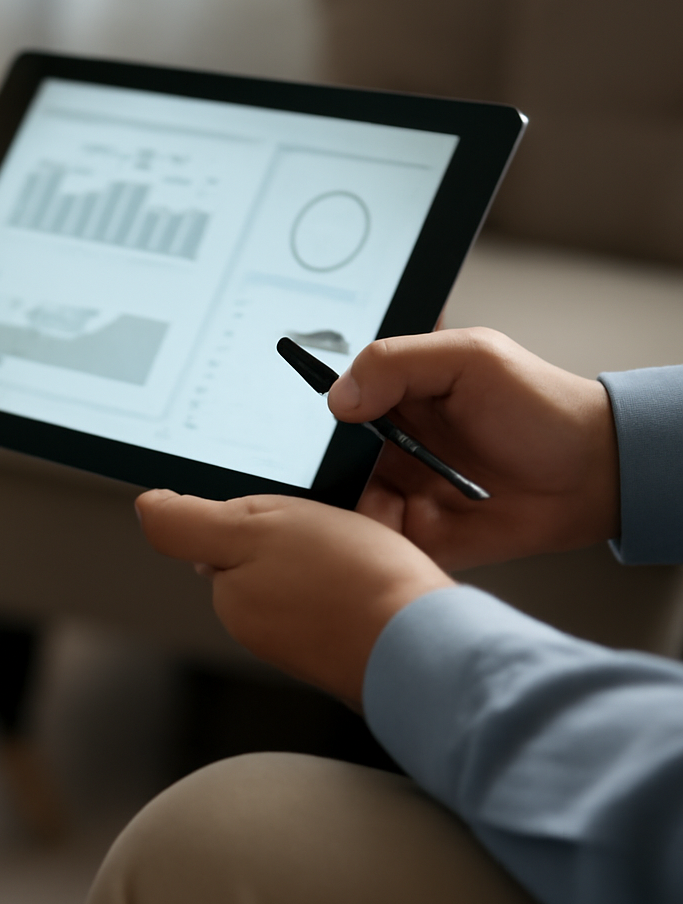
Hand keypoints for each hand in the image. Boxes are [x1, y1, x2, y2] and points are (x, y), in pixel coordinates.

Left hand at [137, 490, 451, 707]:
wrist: (431, 645)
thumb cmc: (351, 583)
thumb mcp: (253, 528)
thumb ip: (188, 523)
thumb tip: (146, 508)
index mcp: (231, 595)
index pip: (226, 529)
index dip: (259, 507)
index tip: (291, 507)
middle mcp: (260, 621)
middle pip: (270, 545)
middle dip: (301, 523)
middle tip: (334, 522)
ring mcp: (306, 635)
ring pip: (312, 563)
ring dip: (338, 543)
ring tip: (365, 549)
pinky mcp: (350, 639)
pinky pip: (348, 586)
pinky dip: (364, 570)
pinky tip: (383, 572)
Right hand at [330, 328, 618, 569]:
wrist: (597, 474)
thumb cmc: (542, 408)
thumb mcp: (469, 358)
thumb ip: (396, 363)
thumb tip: (337, 399)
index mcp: (393, 400)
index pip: (332, 408)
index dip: (312, 418)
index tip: (306, 428)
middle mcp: (388, 448)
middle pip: (326, 462)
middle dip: (317, 471)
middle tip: (331, 473)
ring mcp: (401, 493)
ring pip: (342, 506)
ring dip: (340, 510)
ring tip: (363, 503)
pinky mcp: (418, 537)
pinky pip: (375, 545)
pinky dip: (369, 544)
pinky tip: (383, 531)